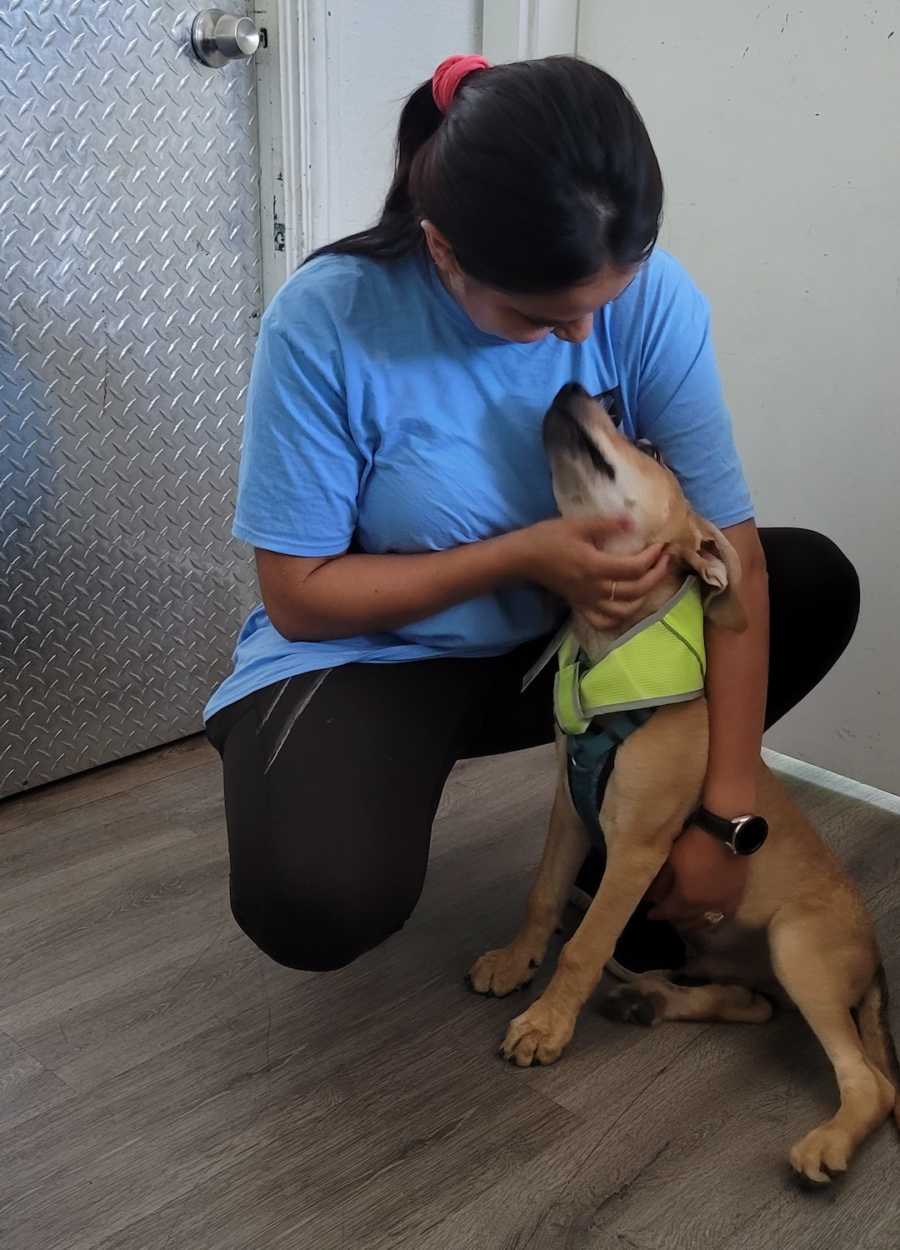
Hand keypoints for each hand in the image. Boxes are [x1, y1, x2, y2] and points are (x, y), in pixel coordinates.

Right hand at [514, 516, 670, 628]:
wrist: (523, 558)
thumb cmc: (548, 537)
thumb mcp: (577, 524)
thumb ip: (607, 524)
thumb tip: (634, 521)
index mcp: (595, 567)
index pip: (635, 568)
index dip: (653, 557)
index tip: (661, 545)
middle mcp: (594, 589)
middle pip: (636, 590)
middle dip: (657, 575)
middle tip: (665, 560)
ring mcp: (588, 601)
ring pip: (625, 610)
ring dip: (644, 598)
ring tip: (651, 581)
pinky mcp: (580, 606)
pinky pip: (604, 621)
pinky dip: (620, 618)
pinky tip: (627, 606)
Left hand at [647, 825, 748, 928]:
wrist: (724, 833)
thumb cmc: (693, 845)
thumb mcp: (671, 862)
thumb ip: (661, 883)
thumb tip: (653, 898)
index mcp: (686, 897)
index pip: (668, 912)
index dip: (658, 913)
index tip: (650, 915)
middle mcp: (705, 906)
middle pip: (687, 919)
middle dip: (675, 918)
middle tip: (667, 916)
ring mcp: (722, 903)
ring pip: (706, 920)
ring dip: (693, 923)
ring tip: (685, 921)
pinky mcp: (736, 896)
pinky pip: (726, 916)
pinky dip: (716, 921)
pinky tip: (711, 921)